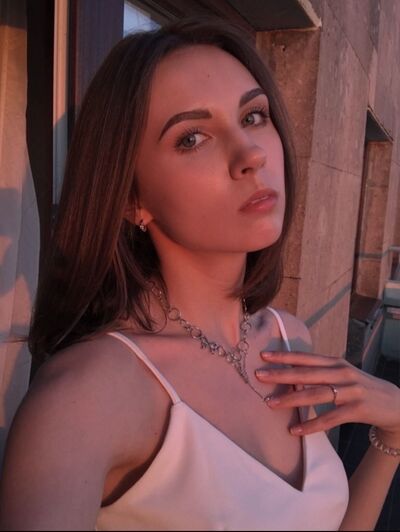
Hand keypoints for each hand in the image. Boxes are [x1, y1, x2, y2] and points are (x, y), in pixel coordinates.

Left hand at [255, 351, 399, 441]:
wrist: (393, 403)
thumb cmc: (359, 388)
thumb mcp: (341, 374)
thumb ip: (319, 373)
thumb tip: (289, 376)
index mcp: (335, 362)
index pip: (305, 357)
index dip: (284, 356)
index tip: (264, 355)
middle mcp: (342, 373)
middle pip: (306, 374)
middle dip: (281, 375)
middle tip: (259, 376)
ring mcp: (350, 390)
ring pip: (315, 394)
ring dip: (291, 399)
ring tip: (270, 403)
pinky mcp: (357, 409)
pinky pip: (330, 418)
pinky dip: (311, 424)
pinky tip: (295, 430)